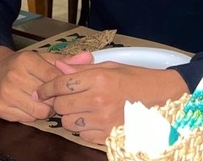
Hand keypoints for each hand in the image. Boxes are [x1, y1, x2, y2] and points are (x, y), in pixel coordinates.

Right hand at [0, 46, 65, 122]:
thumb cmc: (23, 64)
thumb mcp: (43, 57)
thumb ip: (65, 60)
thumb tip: (88, 57)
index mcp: (27, 60)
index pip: (53, 77)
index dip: (64, 85)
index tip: (67, 87)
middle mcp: (14, 77)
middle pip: (48, 97)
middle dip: (56, 98)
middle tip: (56, 95)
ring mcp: (6, 94)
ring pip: (39, 111)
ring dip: (46, 109)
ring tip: (46, 101)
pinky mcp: (1, 109)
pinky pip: (27, 120)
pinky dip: (33, 115)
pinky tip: (32, 105)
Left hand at [34, 52, 188, 143]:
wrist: (161, 97)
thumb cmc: (136, 78)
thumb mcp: (110, 66)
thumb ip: (83, 69)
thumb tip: (60, 67)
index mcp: (99, 78)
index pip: (61, 83)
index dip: (47, 87)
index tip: (41, 90)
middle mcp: (98, 100)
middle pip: (60, 106)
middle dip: (58, 102)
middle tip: (66, 98)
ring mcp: (103, 120)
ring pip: (68, 123)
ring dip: (69, 116)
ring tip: (81, 108)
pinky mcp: (107, 136)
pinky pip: (82, 135)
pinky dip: (82, 128)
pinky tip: (93, 118)